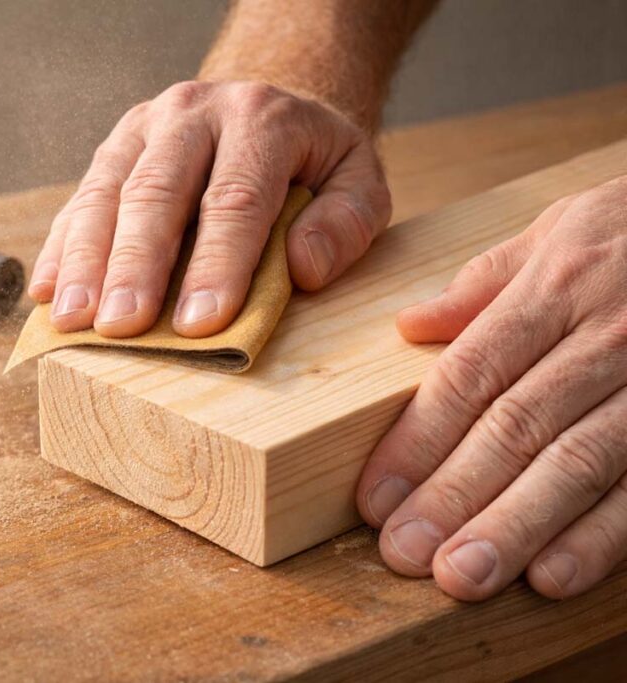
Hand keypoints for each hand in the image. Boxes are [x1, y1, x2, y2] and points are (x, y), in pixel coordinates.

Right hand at [28, 80, 390, 337]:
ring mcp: (144, 127)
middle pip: (157, 191)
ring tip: (73, 320)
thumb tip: (304, 266)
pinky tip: (47, 292)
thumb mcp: (357, 179)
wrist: (265, 107)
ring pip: (106, 192)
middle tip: (120, 328)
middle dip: (135, 265)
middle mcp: (194, 113)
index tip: (199, 324)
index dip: (216, 264)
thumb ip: (346, 221)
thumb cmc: (311, 161)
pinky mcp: (113, 148)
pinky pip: (80, 198)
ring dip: (85, 261)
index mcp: (261, 119)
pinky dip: (61, 248)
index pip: (235, 198)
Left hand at [357, 176, 626, 600]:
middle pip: (515, 427)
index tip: (374, 497)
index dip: (416, 441)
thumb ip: (486, 281)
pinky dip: (602, 535)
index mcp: (556, 288)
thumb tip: (410, 323)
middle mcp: (605, 338)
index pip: (468, 375)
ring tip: (461, 578)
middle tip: (403, 553)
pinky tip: (553, 577)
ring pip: (578, 462)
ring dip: (514, 526)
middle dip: (452, 496)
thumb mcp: (563, 229)